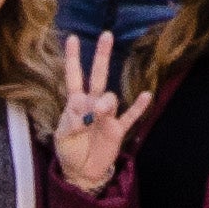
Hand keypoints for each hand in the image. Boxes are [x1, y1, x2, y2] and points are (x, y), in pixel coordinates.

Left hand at [54, 32, 148, 189]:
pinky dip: (138, 106)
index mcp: (75, 104)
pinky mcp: (118, 129)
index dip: (73, 59)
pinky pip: (130, 115)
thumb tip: (84, 105)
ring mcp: (107, 116)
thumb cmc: (68, 151)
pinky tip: (146, 95)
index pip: (74, 77)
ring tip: (101, 112)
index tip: (73, 38)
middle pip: (98, 76)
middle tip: (106, 35)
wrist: (82, 172)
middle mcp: (92, 104)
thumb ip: (71, 121)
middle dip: (101, 56)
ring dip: (107, 102)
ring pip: (111, 98)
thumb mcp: (62, 137)